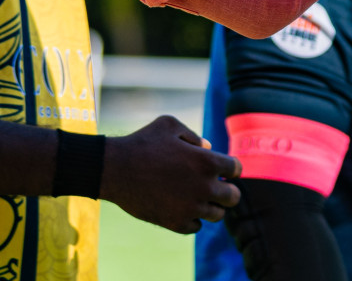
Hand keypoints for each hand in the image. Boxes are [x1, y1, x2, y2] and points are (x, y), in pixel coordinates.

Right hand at [101, 115, 240, 233]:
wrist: (115, 169)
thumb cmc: (142, 142)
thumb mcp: (169, 125)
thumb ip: (193, 136)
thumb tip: (208, 148)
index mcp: (206, 161)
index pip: (236, 169)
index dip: (232, 168)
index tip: (224, 169)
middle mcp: (204, 187)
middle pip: (233, 197)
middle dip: (227, 191)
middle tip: (217, 187)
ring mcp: (191, 208)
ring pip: (217, 215)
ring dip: (211, 206)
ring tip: (197, 197)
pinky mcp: (176, 223)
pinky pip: (196, 226)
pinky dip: (192, 218)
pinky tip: (181, 207)